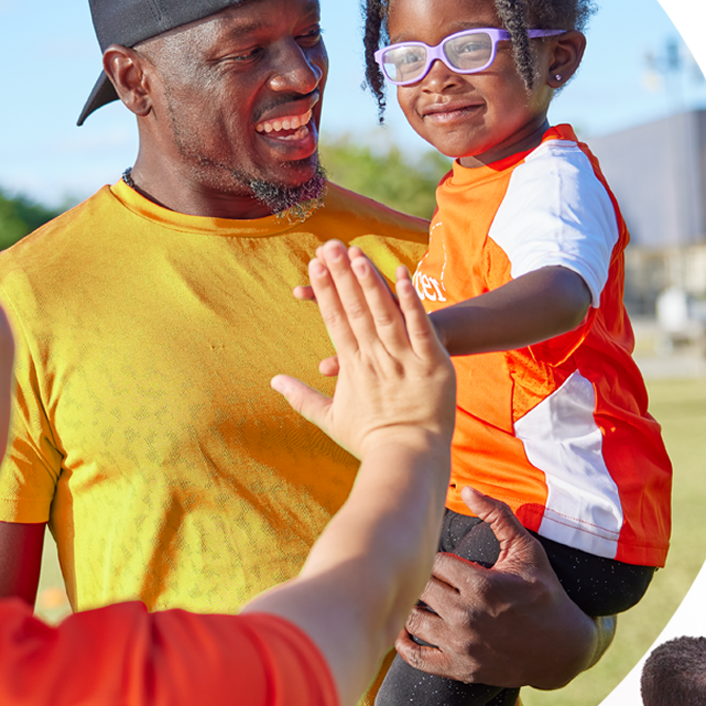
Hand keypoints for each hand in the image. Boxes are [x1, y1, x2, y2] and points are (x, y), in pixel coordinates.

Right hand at [271, 244, 452, 461]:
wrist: (407, 460)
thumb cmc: (370, 441)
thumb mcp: (331, 420)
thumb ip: (302, 398)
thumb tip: (273, 382)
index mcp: (352, 368)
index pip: (335, 322)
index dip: (324, 292)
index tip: (314, 266)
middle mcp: (374, 359)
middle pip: (356, 310)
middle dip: (341, 276)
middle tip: (328, 245)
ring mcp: (403, 360)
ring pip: (384, 313)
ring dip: (370, 282)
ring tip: (356, 254)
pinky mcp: (432, 363)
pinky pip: (421, 327)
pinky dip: (410, 301)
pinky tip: (401, 275)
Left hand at [393, 488, 606, 688]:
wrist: (563, 649)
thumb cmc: (545, 594)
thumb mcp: (527, 551)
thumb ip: (497, 516)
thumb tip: (468, 489)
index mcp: (481, 585)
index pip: (433, 562)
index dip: (436, 558)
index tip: (446, 562)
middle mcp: (467, 617)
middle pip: (420, 589)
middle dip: (424, 580)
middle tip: (430, 578)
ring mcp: (461, 645)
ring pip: (412, 620)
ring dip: (413, 607)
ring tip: (421, 599)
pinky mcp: (460, 668)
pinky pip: (416, 658)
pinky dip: (405, 644)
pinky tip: (407, 630)